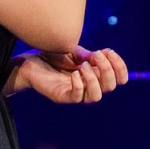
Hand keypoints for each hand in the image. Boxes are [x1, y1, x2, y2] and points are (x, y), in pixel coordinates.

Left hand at [6, 46, 127, 103]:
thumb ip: (89, 56)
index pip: (119, 78)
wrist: (30, 63)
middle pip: (111, 86)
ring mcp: (76, 93)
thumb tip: (102, 57)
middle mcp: (89, 86)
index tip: (109, 51)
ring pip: (96, 96)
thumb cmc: (53, 57)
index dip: (119, 67)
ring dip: (94, 79)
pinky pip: (77, 97)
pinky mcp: (62, 97)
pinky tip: (73, 74)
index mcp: (96, 75)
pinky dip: (79, 85)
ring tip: (83, 66)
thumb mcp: (75, 52)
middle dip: (107, 69)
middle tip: (96, 55)